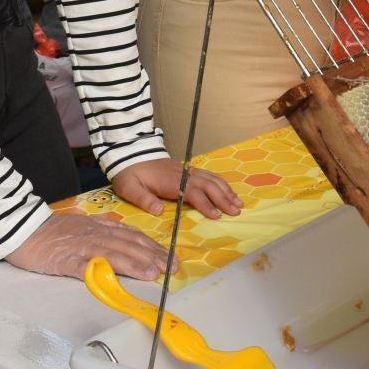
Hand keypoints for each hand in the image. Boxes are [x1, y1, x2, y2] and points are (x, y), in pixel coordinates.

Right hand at [5, 209, 175, 281]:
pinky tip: (114, 280)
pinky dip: (102, 273)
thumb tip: (123, 234)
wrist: (24, 229)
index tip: (171, 257)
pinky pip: (86, 267)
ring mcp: (82, 247)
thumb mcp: (83, 225)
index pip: (134, 237)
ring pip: (114, 254)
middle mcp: (96, 235)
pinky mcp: (66, 260)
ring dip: (136, 264)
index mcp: (101, 228)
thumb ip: (103, 230)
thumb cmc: (53, 231)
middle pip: (130, 245)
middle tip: (172, 268)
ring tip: (153, 273)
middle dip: (154, 256)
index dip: (154, 247)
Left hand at [111, 157, 242, 220]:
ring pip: (211, 179)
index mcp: (170, 182)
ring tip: (238, 202)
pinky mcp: (187, 170)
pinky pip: (209, 175)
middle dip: (223, 198)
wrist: (131, 153)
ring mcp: (187, 171)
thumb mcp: (130, 188)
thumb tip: (159, 210)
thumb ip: (144, 199)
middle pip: (208, 185)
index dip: (205, 204)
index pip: (192, 193)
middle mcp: (183, 175)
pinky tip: (228, 190)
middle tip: (236, 211)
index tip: (216, 215)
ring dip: (226, 190)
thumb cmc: (130, 174)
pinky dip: (221, 182)